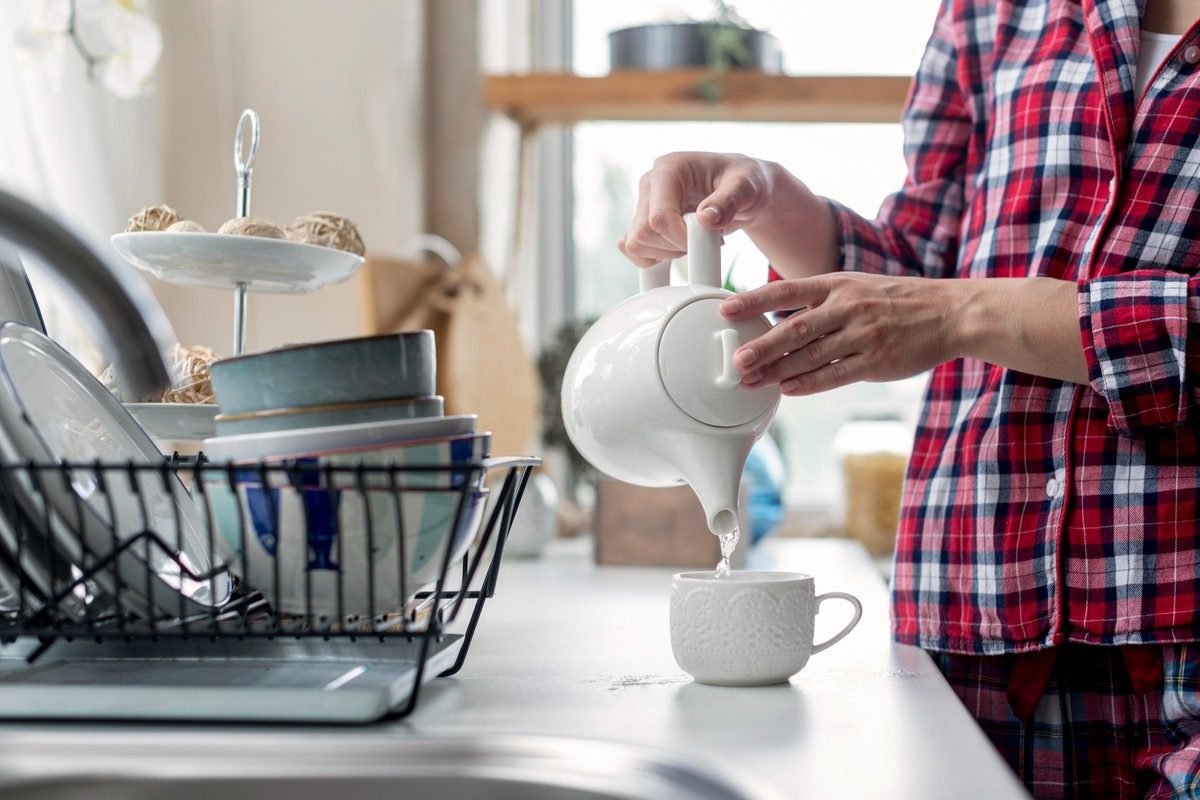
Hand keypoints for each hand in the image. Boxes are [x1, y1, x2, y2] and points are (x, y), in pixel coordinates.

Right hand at [618, 152, 778, 265]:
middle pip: (644, 233)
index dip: (680, 239)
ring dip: (667, 253)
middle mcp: (650, 184)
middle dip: (676, 246)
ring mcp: (644, 203)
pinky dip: (656, 259)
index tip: (707, 242)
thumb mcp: (747, 186)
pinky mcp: (643, 221)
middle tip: (705, 238)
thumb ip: (729, 200)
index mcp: (669, 168)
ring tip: (695, 240)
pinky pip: (633, 250)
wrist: (741, 189)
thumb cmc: (744, 181)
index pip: (659, 216)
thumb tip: (705, 219)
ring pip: (636, 245)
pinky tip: (679, 248)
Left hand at [719, 273, 961, 394]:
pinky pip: (835, 375)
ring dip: (777, 370)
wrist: (950, 312)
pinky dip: (809, 384)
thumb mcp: (857, 286)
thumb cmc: (896, 300)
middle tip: (735, 361)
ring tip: (751, 381)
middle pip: (794, 329)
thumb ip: (820, 302)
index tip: (726, 309)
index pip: (787, 290)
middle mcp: (847, 307)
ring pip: (810, 355)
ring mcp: (863, 334)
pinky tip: (788, 390)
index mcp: (838, 284)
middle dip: (760, 346)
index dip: (754, 300)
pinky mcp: (876, 361)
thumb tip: (778, 320)